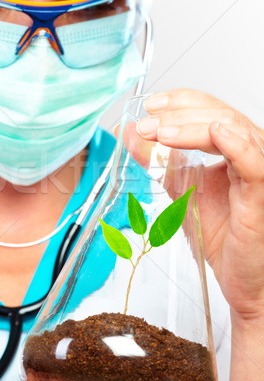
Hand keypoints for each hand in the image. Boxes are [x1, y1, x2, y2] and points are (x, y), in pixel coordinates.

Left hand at [136, 89, 263, 320]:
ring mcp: (259, 172)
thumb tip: (129, 134)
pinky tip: (216, 135)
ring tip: (161, 134)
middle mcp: (250, 153)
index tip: (150, 107)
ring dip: (193, 128)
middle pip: (219, 114)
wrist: (239, 278)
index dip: (180, 102)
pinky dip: (236, 146)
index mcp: (233, 148)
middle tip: (146, 125)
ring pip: (233, 130)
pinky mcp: (262, 195)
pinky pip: (254, 164)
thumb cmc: (221, 236)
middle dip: (178, 115)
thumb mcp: (179, 190)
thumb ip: (156, 161)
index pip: (209, 110)